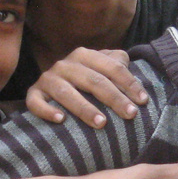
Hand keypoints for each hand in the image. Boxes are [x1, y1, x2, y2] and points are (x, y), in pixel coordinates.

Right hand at [25, 48, 146, 128]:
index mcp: (84, 55)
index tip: (143, 101)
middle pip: (93, 81)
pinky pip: (36, 102)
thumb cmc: (84, 80)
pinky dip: (47, 111)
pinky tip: (61, 120)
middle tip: (130, 115)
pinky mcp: (33, 93)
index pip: (112, 68)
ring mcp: (48, 79)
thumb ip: (116, 64)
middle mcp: (65, 64)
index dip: (129, 84)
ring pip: (66, 93)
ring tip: (101, 123)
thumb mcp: (101, 68)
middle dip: (114, 98)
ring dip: (84, 108)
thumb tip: (128, 63)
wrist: (50, 86)